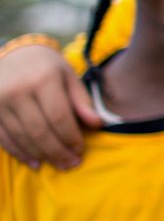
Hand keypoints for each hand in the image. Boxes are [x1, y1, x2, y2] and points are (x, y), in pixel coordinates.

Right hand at [0, 44, 100, 168]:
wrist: (15, 55)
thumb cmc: (48, 67)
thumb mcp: (68, 76)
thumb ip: (82, 101)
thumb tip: (97, 125)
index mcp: (43, 80)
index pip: (59, 117)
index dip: (71, 137)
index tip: (80, 150)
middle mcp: (18, 91)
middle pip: (40, 131)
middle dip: (58, 151)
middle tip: (71, 164)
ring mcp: (0, 102)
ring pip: (22, 137)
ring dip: (41, 155)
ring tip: (58, 165)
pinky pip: (4, 138)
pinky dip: (19, 153)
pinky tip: (35, 162)